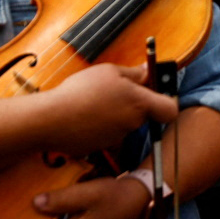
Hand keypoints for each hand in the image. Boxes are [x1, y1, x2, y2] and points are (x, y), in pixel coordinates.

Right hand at [39, 62, 180, 154]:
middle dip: (133, 104)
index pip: (170, 110)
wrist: (50, 120)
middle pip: (143, 115)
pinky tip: (83, 115)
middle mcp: (132, 123)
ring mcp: (116, 137)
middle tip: (113, 90)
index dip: (167, 102)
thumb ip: (133, 73)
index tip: (156, 92)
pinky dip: (99, 125)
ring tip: (93, 101)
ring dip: (114, 113)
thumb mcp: (109, 71)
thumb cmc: (80, 92)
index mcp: (140, 103)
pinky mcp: (100, 147)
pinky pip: (105, 133)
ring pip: (123, 123)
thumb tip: (146, 71)